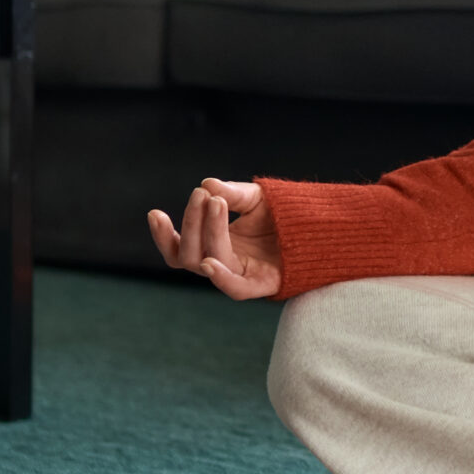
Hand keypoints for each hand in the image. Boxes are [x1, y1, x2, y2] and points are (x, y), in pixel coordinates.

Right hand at [146, 178, 283, 300]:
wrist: (318, 226)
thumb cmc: (282, 214)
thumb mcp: (254, 197)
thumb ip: (231, 193)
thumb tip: (207, 185)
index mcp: (214, 245)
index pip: (180, 248)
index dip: (164, 236)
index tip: (155, 213)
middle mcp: (223, 263)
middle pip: (190, 255)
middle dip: (190, 223)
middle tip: (201, 195)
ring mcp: (240, 275)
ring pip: (209, 264)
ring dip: (207, 233)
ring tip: (216, 203)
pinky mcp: (261, 285)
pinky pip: (235, 289)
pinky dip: (220, 278)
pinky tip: (211, 260)